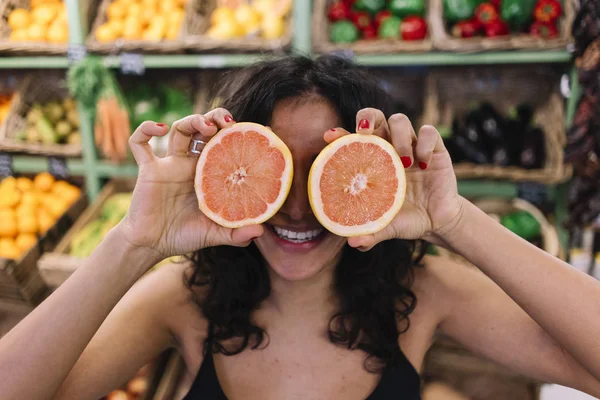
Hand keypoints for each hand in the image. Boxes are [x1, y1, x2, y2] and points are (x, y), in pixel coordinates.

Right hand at [119, 109, 263, 260]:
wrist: (151, 245)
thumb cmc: (183, 236)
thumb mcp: (214, 234)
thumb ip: (235, 233)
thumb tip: (260, 230)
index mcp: (206, 174)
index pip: (222, 144)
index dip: (234, 133)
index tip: (253, 130)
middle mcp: (189, 164)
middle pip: (202, 129)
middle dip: (214, 118)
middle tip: (228, 122)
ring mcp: (168, 164)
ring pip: (178, 129)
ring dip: (192, 120)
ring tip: (208, 126)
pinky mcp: (148, 170)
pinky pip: (139, 143)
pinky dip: (146, 129)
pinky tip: (160, 129)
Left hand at [324, 109, 464, 250]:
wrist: (437, 221)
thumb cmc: (405, 219)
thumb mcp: (387, 227)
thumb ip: (371, 232)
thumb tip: (353, 243)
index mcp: (371, 162)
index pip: (352, 140)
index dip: (339, 134)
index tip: (329, 137)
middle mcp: (388, 148)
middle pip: (374, 117)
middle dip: (367, 118)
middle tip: (365, 133)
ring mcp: (411, 146)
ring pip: (399, 120)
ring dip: (399, 136)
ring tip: (403, 162)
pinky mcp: (434, 149)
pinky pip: (429, 132)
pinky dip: (424, 143)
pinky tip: (424, 163)